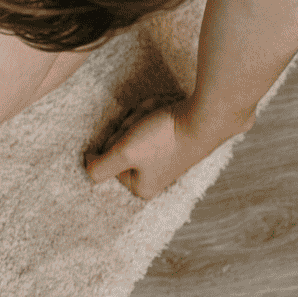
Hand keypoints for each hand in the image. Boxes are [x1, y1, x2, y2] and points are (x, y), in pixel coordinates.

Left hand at [85, 101, 250, 197]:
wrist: (209, 114)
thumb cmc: (166, 136)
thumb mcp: (125, 152)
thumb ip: (99, 167)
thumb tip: (88, 164)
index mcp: (141, 187)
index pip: (105, 159)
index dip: (114, 141)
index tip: (131, 137)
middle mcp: (154, 175)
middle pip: (120, 142)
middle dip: (129, 126)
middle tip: (148, 124)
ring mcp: (165, 156)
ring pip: (133, 127)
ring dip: (142, 115)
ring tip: (160, 116)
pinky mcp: (174, 137)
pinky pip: (151, 117)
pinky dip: (155, 109)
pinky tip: (168, 109)